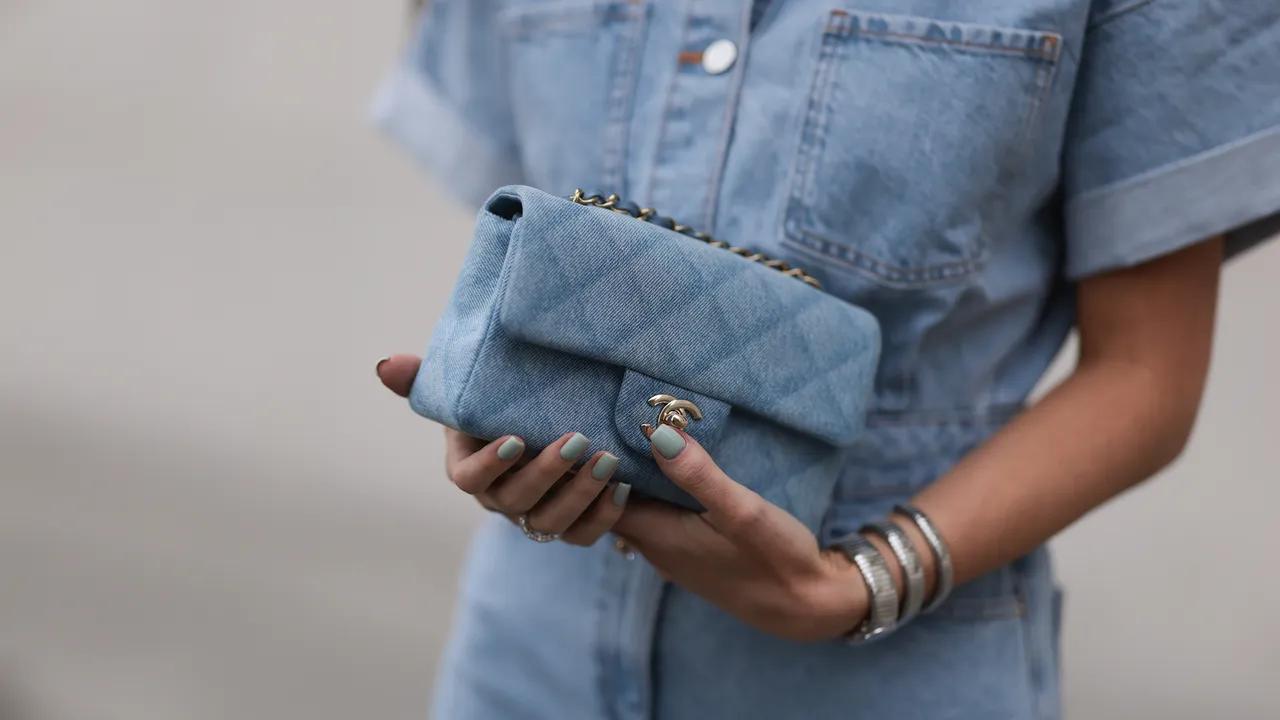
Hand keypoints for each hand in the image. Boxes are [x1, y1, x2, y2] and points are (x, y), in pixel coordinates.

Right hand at [377, 354, 628, 545]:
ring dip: (580, 494)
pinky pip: (583, 534)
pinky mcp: (569, 524)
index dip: (490, 464)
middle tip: (577, 439)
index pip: (469, 478)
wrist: (542, 421)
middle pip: (516, 501)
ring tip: (608, 460)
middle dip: (547, 473)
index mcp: (468, 468)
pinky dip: (604, 515)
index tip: (515, 438)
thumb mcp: (465, 386)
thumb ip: (424, 378)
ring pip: (552, 522)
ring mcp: (533, 516)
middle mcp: (499, 498)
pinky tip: (623, 487)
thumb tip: (387, 364)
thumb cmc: (497, 401)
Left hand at [613, 425, 867, 641]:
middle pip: (610, 503)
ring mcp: (672, 553)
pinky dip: (653, 492)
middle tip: (608, 417)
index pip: (599, 498)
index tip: (590, 424)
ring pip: (634, 510)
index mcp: (657, 536)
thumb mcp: (742, 510)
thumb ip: (697, 474)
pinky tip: (668, 469)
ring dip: (630, 478)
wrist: (807, 607)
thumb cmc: (776, 558)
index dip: (588, 464)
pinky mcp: (690, 554)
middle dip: (605, 466)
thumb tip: (657, 433)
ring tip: (633, 434)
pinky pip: (656, 518)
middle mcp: (655, 547)